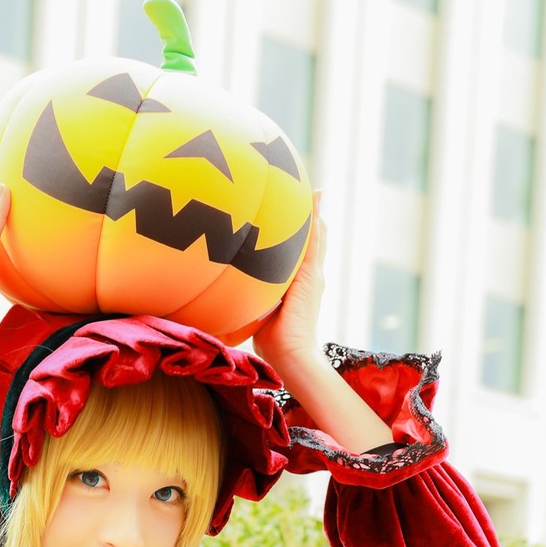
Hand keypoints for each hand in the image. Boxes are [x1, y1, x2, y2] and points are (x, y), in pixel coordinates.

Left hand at [249, 191, 325, 380]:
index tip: (294, 222)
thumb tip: (228, 296)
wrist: (290, 354)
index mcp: (299, 288)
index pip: (300, 259)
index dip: (300, 241)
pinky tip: (315, 199)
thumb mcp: (259, 313)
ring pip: (316, 238)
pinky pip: (314, 240)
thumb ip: (251, 300)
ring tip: (316, 192)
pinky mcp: (311, 276)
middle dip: (311, 222)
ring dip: (315, 214)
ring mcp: (312, 276)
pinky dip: (315, 219)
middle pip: (313, 244)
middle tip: (312, 197)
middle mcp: (310, 279)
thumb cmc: (272, 343)